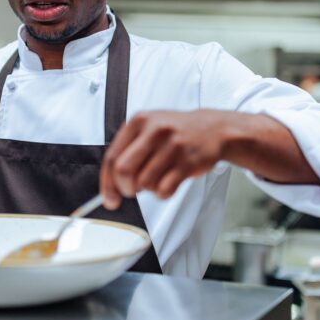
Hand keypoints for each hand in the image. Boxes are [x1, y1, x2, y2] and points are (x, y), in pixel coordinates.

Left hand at [100, 111, 227, 209]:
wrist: (212, 128)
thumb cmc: (176, 131)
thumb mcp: (148, 128)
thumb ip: (128, 150)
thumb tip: (110, 186)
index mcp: (139, 121)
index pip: (112, 157)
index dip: (107, 183)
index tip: (108, 198)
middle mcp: (154, 131)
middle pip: (123, 171)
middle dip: (124, 188)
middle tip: (131, 192)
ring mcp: (172, 146)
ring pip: (144, 183)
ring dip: (148, 189)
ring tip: (157, 178)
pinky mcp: (187, 162)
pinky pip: (164, 190)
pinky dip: (162, 194)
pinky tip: (168, 183)